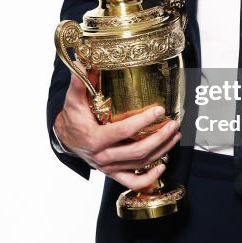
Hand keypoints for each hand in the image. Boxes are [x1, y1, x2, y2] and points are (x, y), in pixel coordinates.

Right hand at [54, 69, 181, 190]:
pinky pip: (133, 182)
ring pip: (140, 164)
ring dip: (161, 151)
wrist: (66, 138)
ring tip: (175, 136)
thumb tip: (82, 60)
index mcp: (94, 138)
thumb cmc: (73, 116)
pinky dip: (149, 179)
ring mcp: (108, 167)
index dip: (143, 121)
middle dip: (160, 138)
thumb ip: (79, 81)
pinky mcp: (112, 173)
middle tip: (174, 124)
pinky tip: (163, 165)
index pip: (123, 131)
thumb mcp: (74, 98)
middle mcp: (102, 156)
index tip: (160, 110)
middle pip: (137, 151)